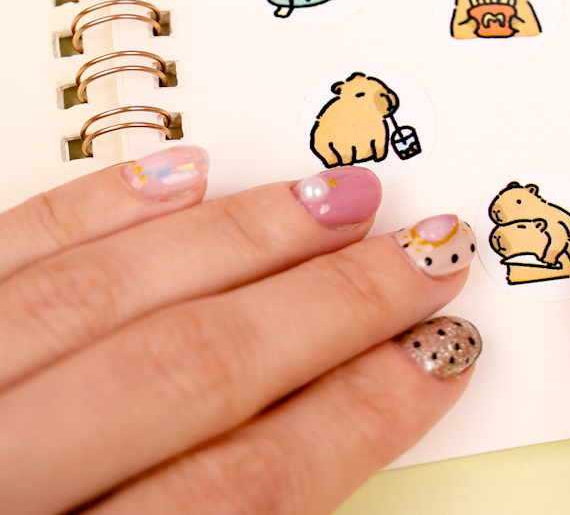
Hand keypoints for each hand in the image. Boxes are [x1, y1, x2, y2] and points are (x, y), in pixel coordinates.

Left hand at [0, 146, 479, 514]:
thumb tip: (331, 435)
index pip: (244, 490)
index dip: (360, 415)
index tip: (441, 354)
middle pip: (195, 373)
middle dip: (333, 307)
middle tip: (427, 250)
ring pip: (112, 295)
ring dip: (244, 238)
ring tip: (341, 197)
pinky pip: (0, 252)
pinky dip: (98, 207)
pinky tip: (182, 171)